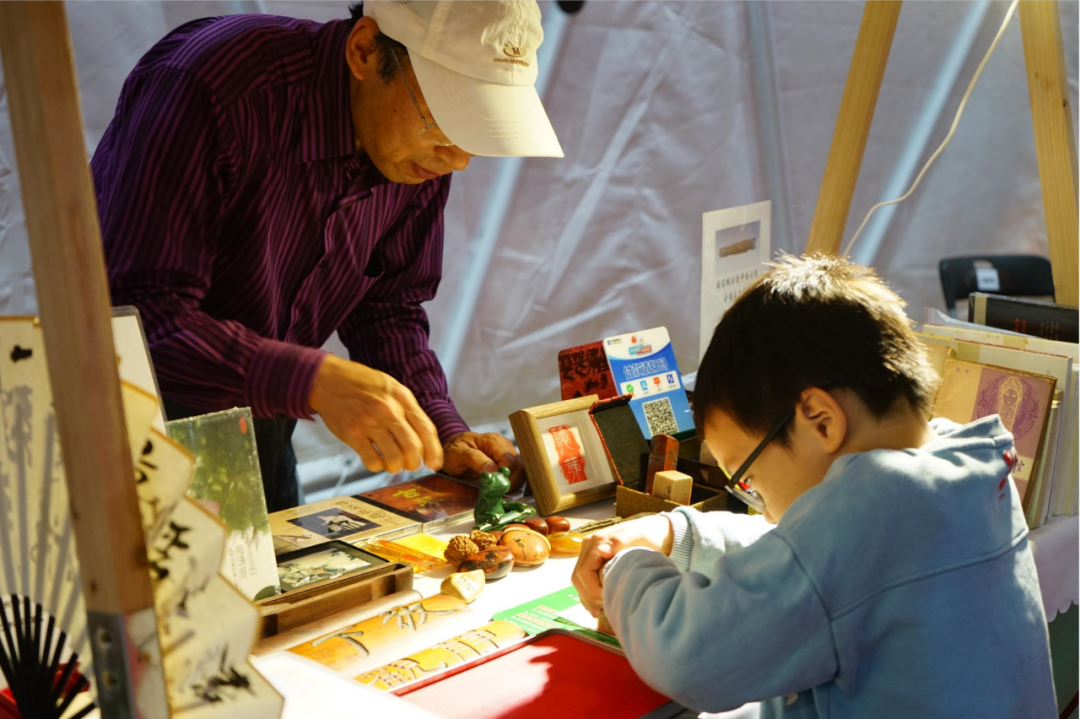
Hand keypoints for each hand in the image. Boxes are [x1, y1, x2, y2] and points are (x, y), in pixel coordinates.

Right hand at [309, 355, 442, 473]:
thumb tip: (422, 437)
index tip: (434, 463)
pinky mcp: (353, 434)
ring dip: (396, 466)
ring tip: (392, 463)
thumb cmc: (361, 384)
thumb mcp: (391, 386)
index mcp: (402, 398)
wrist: (327, 380)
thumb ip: (406, 408)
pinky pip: (372, 461)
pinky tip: (375, 460)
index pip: (426, 429)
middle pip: (413, 448)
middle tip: (411, 465)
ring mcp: (370, 423)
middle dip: (414, 462)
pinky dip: (377, 466)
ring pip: (394, 458)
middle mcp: (389, 410)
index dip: (434, 450)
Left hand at [441, 432, 524, 490]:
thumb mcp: (458, 454)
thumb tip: (493, 470)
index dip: (505, 477)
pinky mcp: (508, 460)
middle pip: (519, 465)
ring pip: (522, 469)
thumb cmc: (454, 451)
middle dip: (511, 481)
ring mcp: (508, 451)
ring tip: (500, 489)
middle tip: (498, 492)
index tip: (494, 488)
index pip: (509, 461)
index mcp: (493, 441)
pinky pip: (518, 471)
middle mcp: (504, 444)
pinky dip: (513, 481)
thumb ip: (475, 460)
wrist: (452, 449)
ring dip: (514, 482)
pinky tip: (502, 486)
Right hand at [571, 515, 674, 616]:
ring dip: (587, 598)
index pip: (583, 572)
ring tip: (601, 610)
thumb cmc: (648, 534)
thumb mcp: (638, 535)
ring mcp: (589, 554)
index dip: (592, 590)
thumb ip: (620, 541)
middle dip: (589, 596)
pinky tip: (598, 606)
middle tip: (605, 608)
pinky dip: (588, 595)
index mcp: (595, 541)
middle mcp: (588, 546)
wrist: (655, 530)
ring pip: (579, 581)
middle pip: (578, 578)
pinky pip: (584, 581)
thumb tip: (601, 550)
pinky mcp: (593, 561)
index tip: (608, 600)